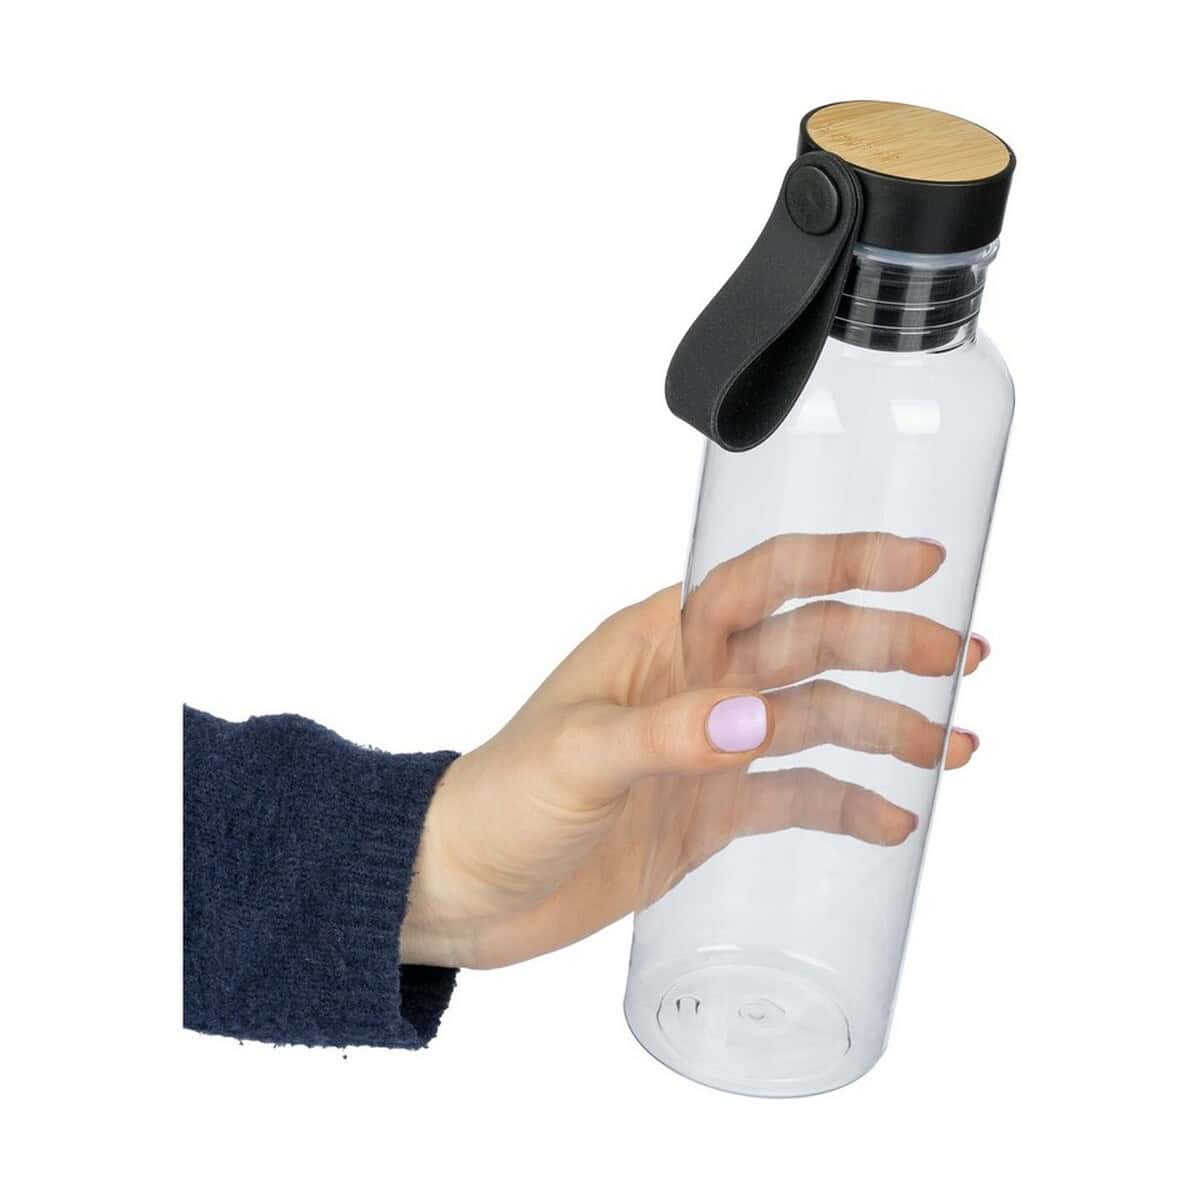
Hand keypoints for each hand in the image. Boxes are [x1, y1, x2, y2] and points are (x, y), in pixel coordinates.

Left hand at [401, 533, 986, 969]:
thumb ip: (666, 734)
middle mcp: (695, 683)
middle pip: (809, 647)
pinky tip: (893, 816)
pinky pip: (795, 798)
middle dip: (888, 647)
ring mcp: (709, 748)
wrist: (464, 890)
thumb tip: (756, 719)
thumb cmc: (500, 803)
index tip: (920, 561)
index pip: (765, 581)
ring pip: (817, 720)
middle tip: (962, 657)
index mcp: (660, 640)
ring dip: (886, 726)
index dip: (844, 563)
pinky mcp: (711, 810)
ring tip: (956, 746)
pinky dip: (847, 803)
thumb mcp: (577, 759)